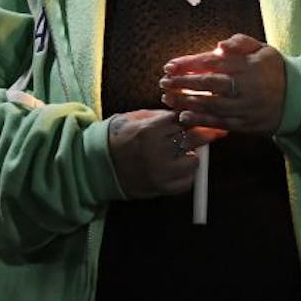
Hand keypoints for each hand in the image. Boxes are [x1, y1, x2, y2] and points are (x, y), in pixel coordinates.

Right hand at [106, 108, 222, 198]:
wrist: (97, 164)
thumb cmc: (118, 137)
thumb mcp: (137, 118)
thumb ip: (162, 116)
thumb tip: (188, 112)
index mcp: (150, 130)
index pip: (185, 119)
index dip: (194, 117)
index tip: (202, 117)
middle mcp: (156, 151)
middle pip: (193, 138)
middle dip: (199, 134)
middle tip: (204, 132)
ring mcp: (159, 172)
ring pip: (194, 161)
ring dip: (192, 155)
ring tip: (182, 152)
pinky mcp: (159, 188)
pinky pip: (186, 182)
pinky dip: (187, 175)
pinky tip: (178, 168)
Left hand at [160, 33, 285, 134]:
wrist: (297, 98)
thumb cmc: (274, 70)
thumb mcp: (263, 48)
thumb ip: (240, 43)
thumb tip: (219, 45)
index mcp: (249, 65)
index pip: (213, 63)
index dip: (189, 64)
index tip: (169, 66)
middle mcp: (247, 86)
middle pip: (209, 84)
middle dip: (183, 83)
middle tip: (163, 83)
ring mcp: (246, 107)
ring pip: (212, 105)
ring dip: (186, 102)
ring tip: (168, 99)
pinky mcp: (245, 124)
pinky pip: (220, 123)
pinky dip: (201, 121)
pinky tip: (184, 117)